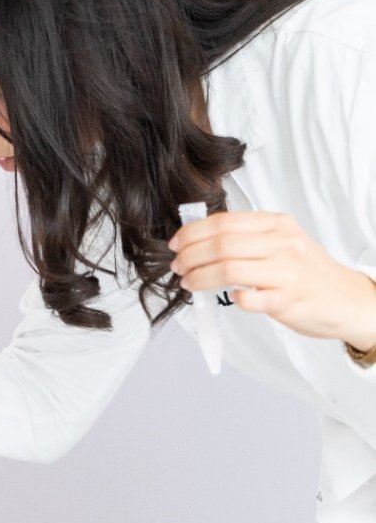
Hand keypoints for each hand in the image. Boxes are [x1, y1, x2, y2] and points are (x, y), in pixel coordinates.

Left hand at [169, 211, 375, 349]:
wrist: (347, 299)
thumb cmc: (307, 272)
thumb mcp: (282, 242)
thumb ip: (247, 238)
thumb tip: (199, 240)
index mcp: (277, 224)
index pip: (224, 222)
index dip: (193, 233)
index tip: (176, 243)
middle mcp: (283, 243)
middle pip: (222, 244)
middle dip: (190, 256)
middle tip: (177, 266)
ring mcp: (287, 272)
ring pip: (229, 269)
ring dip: (200, 277)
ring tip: (189, 282)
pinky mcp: (289, 300)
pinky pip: (251, 298)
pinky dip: (233, 298)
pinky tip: (227, 298)